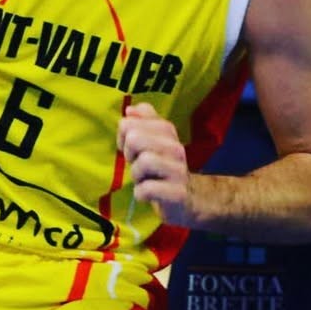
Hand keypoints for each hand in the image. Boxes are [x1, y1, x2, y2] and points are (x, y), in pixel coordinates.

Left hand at [118, 102, 192, 226]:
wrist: (187, 199)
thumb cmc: (162, 167)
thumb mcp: (152, 141)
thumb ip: (142, 121)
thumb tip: (130, 110)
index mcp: (167, 131)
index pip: (131, 122)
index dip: (123, 136)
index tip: (131, 148)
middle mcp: (175, 147)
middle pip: (135, 138)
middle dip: (129, 154)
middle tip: (137, 164)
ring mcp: (178, 170)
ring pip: (143, 162)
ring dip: (136, 175)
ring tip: (144, 179)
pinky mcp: (177, 193)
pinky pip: (147, 189)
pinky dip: (141, 194)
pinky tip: (147, 194)